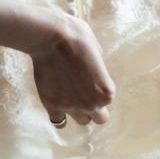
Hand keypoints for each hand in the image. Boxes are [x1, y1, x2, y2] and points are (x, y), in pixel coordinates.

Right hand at [28, 9, 114, 126]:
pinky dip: (59, 114)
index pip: (107, 100)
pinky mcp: (52, 106)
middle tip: (85, 94)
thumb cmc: (78, 38)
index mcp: (107, 91)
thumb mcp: (97, 50)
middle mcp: (92, 104)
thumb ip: (98, 68)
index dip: (99, 90)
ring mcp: (71, 107)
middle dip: (94, 107)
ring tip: (71, 96)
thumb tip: (94, 72)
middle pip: (99, 118)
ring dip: (78, 111)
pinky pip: (58, 121)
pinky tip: (57, 103)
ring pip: (82, 120)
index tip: (91, 80)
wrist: (52, 38)